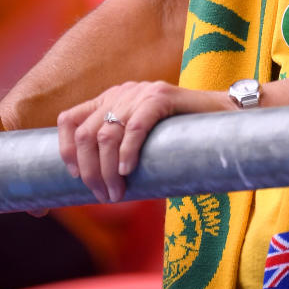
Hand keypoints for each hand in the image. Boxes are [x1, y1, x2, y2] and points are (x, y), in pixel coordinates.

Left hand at [58, 82, 227, 203]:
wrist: (224, 117)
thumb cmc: (181, 137)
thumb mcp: (141, 140)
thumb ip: (120, 151)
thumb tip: (96, 189)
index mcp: (110, 101)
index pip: (69, 119)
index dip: (64, 150)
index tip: (74, 177)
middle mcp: (120, 93)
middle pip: (85, 134)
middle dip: (89, 171)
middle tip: (104, 197)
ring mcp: (141, 92)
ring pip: (107, 134)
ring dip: (107, 171)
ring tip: (117, 194)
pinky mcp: (162, 96)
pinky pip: (136, 125)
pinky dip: (128, 151)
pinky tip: (129, 171)